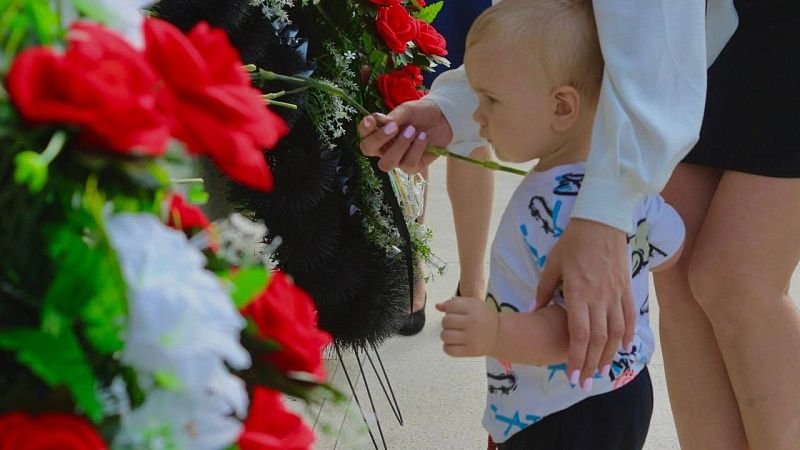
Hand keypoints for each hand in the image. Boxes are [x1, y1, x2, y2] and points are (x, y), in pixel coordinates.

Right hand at [357, 98, 452, 173]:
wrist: (443, 118)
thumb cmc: (421, 113)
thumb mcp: (407, 110)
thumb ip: (394, 117)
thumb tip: (381, 122)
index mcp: (379, 133)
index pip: (364, 135)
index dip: (364, 130)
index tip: (371, 120)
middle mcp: (385, 148)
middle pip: (368, 150)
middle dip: (379, 139)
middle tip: (394, 127)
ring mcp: (398, 159)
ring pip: (387, 163)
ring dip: (399, 146)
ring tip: (413, 130)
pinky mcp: (413, 167)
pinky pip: (408, 165)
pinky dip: (416, 150)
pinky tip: (423, 138)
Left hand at [436, 296, 498, 357]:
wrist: (499, 334)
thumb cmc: (482, 317)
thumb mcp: (473, 304)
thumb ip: (454, 302)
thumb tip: (437, 306)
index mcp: (473, 308)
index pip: (450, 307)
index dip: (450, 310)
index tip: (457, 313)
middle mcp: (472, 323)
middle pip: (445, 321)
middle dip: (447, 323)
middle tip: (456, 325)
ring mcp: (471, 338)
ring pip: (445, 336)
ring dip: (446, 335)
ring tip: (453, 334)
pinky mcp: (470, 351)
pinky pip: (448, 350)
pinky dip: (447, 347)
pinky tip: (454, 343)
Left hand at [535, 219, 634, 389]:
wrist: (601, 222)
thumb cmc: (572, 243)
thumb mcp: (551, 265)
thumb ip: (542, 291)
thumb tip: (530, 311)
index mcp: (578, 293)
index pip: (579, 334)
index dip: (575, 357)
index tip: (571, 375)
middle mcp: (599, 297)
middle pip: (598, 340)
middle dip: (590, 365)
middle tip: (583, 383)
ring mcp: (616, 293)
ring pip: (616, 332)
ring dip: (609, 355)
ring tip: (601, 371)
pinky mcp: (626, 288)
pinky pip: (630, 316)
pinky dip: (628, 334)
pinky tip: (624, 347)